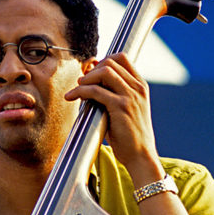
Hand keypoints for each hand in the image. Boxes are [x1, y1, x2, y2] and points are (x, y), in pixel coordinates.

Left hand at [64, 53, 162, 184]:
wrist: (141, 156)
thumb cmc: (130, 136)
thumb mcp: (127, 110)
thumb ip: (114, 96)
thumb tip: (91, 86)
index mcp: (141, 86)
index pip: (122, 58)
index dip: (103, 60)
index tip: (90, 72)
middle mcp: (138, 88)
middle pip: (111, 61)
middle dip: (92, 68)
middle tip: (82, 81)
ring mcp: (131, 96)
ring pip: (105, 71)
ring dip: (86, 77)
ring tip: (77, 87)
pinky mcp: (121, 107)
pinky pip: (96, 91)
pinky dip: (81, 91)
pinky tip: (72, 97)